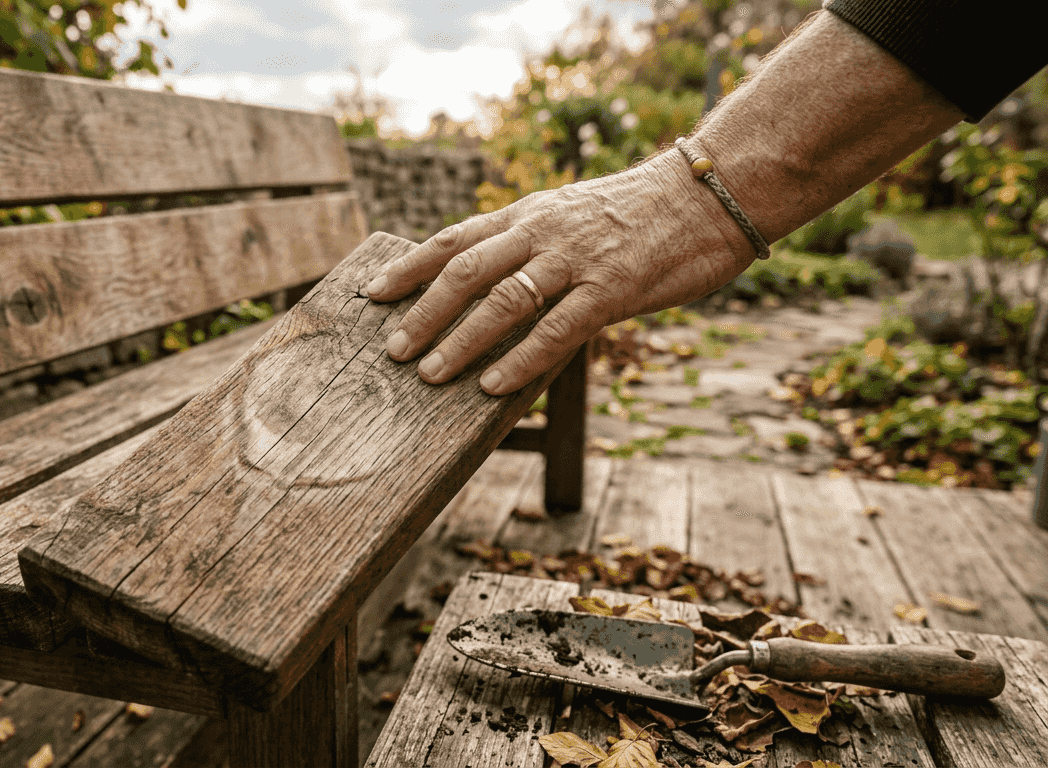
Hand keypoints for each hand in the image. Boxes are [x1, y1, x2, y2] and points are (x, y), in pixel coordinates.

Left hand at [364, 151, 756, 395]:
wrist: (709, 195)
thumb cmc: (639, 213)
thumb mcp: (571, 214)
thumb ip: (529, 242)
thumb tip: (488, 279)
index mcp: (529, 215)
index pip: (454, 239)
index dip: (409, 267)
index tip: (371, 293)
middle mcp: (543, 233)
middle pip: (466, 272)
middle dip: (423, 313)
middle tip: (393, 350)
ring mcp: (576, 261)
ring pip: (503, 302)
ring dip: (460, 341)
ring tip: (429, 375)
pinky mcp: (612, 290)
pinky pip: (556, 331)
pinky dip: (520, 361)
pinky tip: (493, 387)